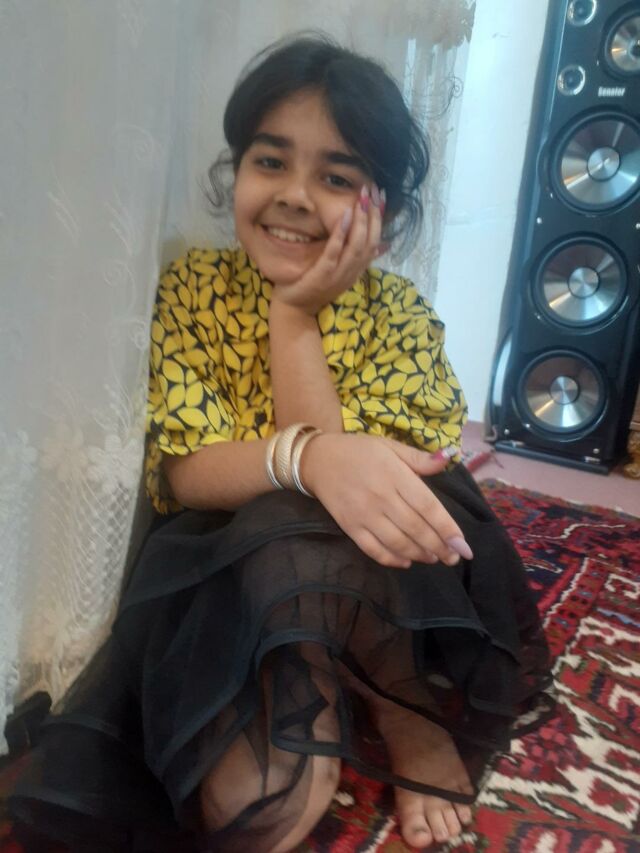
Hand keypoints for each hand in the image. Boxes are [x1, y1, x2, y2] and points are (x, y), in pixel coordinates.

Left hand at [271, 184, 386, 315]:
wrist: (295, 310)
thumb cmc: (315, 288)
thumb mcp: (341, 272)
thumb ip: (360, 258)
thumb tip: (385, 244)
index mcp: (357, 270)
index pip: (375, 242)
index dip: (379, 219)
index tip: (380, 197)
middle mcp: (352, 272)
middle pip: (369, 241)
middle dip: (373, 215)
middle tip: (373, 191)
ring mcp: (338, 274)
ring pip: (356, 246)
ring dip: (361, 221)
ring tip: (362, 199)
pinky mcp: (323, 275)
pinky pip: (334, 252)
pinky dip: (341, 233)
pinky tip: (345, 215)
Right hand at [301, 434, 473, 568]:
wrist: (317, 459)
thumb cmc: (359, 451)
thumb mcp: (390, 446)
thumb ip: (419, 458)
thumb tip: (449, 457)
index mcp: (395, 475)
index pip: (428, 506)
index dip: (448, 528)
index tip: (463, 546)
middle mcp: (381, 497)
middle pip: (416, 528)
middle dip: (439, 547)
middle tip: (453, 557)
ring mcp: (364, 514)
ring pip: (398, 542)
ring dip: (419, 554)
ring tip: (434, 558)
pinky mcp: (349, 527)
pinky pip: (374, 549)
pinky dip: (392, 559)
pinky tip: (406, 561)